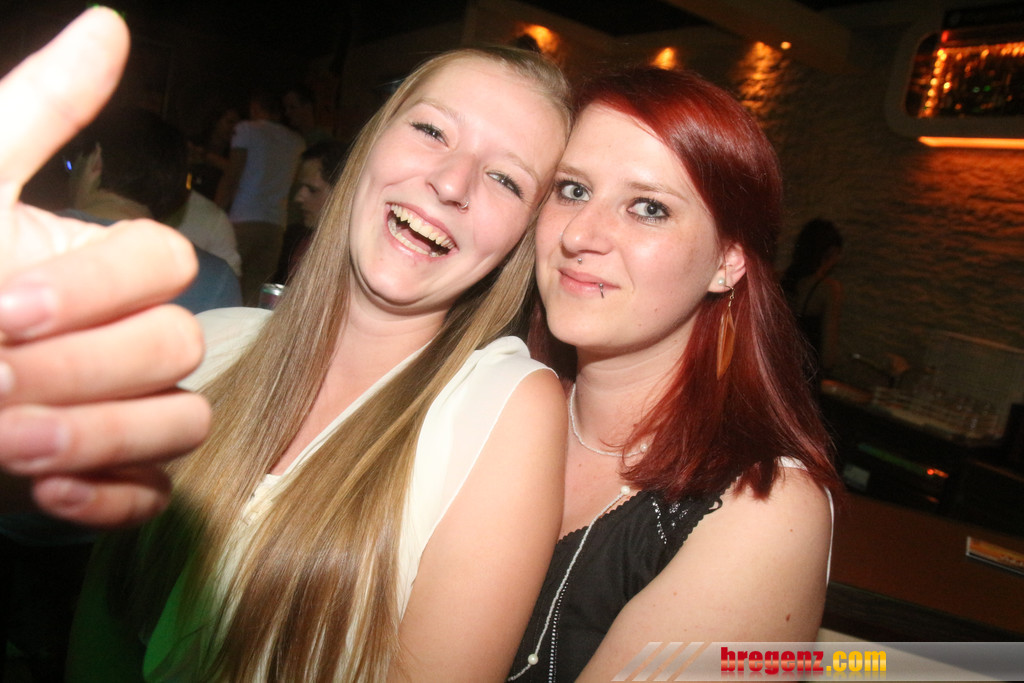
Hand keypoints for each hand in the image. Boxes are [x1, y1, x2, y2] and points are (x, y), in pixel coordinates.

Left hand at [0, 8, 210, 527]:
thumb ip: (39, 111)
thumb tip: (110, 24)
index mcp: (96, 265)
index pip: (166, 264)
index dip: (99, 290)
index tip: (4, 310)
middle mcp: (121, 334)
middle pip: (179, 347)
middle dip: (87, 368)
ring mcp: (121, 410)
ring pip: (183, 421)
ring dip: (101, 434)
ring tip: (7, 442)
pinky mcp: (104, 481)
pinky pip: (154, 495)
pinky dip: (111, 498)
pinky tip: (46, 493)